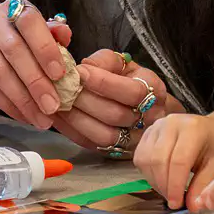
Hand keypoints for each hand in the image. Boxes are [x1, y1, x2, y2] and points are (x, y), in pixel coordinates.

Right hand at [0, 1, 72, 129]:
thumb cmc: (20, 39)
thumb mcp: (39, 34)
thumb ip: (54, 35)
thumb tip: (64, 33)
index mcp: (14, 7)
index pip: (29, 21)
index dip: (45, 47)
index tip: (60, 74)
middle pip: (14, 51)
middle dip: (36, 82)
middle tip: (52, 106)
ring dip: (23, 100)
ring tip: (41, 118)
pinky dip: (7, 105)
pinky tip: (22, 115)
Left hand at [53, 51, 183, 154]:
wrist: (145, 109)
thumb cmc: (130, 81)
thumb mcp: (124, 64)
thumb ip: (106, 61)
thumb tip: (84, 68)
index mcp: (155, 91)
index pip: (133, 91)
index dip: (103, 82)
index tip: (80, 72)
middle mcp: (149, 119)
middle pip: (115, 115)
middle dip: (85, 101)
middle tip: (62, 88)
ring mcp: (134, 140)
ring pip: (104, 136)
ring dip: (76, 119)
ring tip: (58, 102)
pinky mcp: (116, 153)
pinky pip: (91, 145)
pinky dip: (71, 131)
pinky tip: (58, 117)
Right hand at [133, 113, 213, 208]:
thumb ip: (204, 186)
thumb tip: (192, 207)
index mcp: (193, 128)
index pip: (178, 161)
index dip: (175, 187)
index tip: (177, 205)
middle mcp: (171, 123)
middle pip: (158, 160)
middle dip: (164, 186)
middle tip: (173, 202)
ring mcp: (157, 126)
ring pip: (146, 159)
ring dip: (154, 181)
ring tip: (169, 192)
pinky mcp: (149, 132)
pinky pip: (140, 157)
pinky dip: (147, 173)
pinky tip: (161, 180)